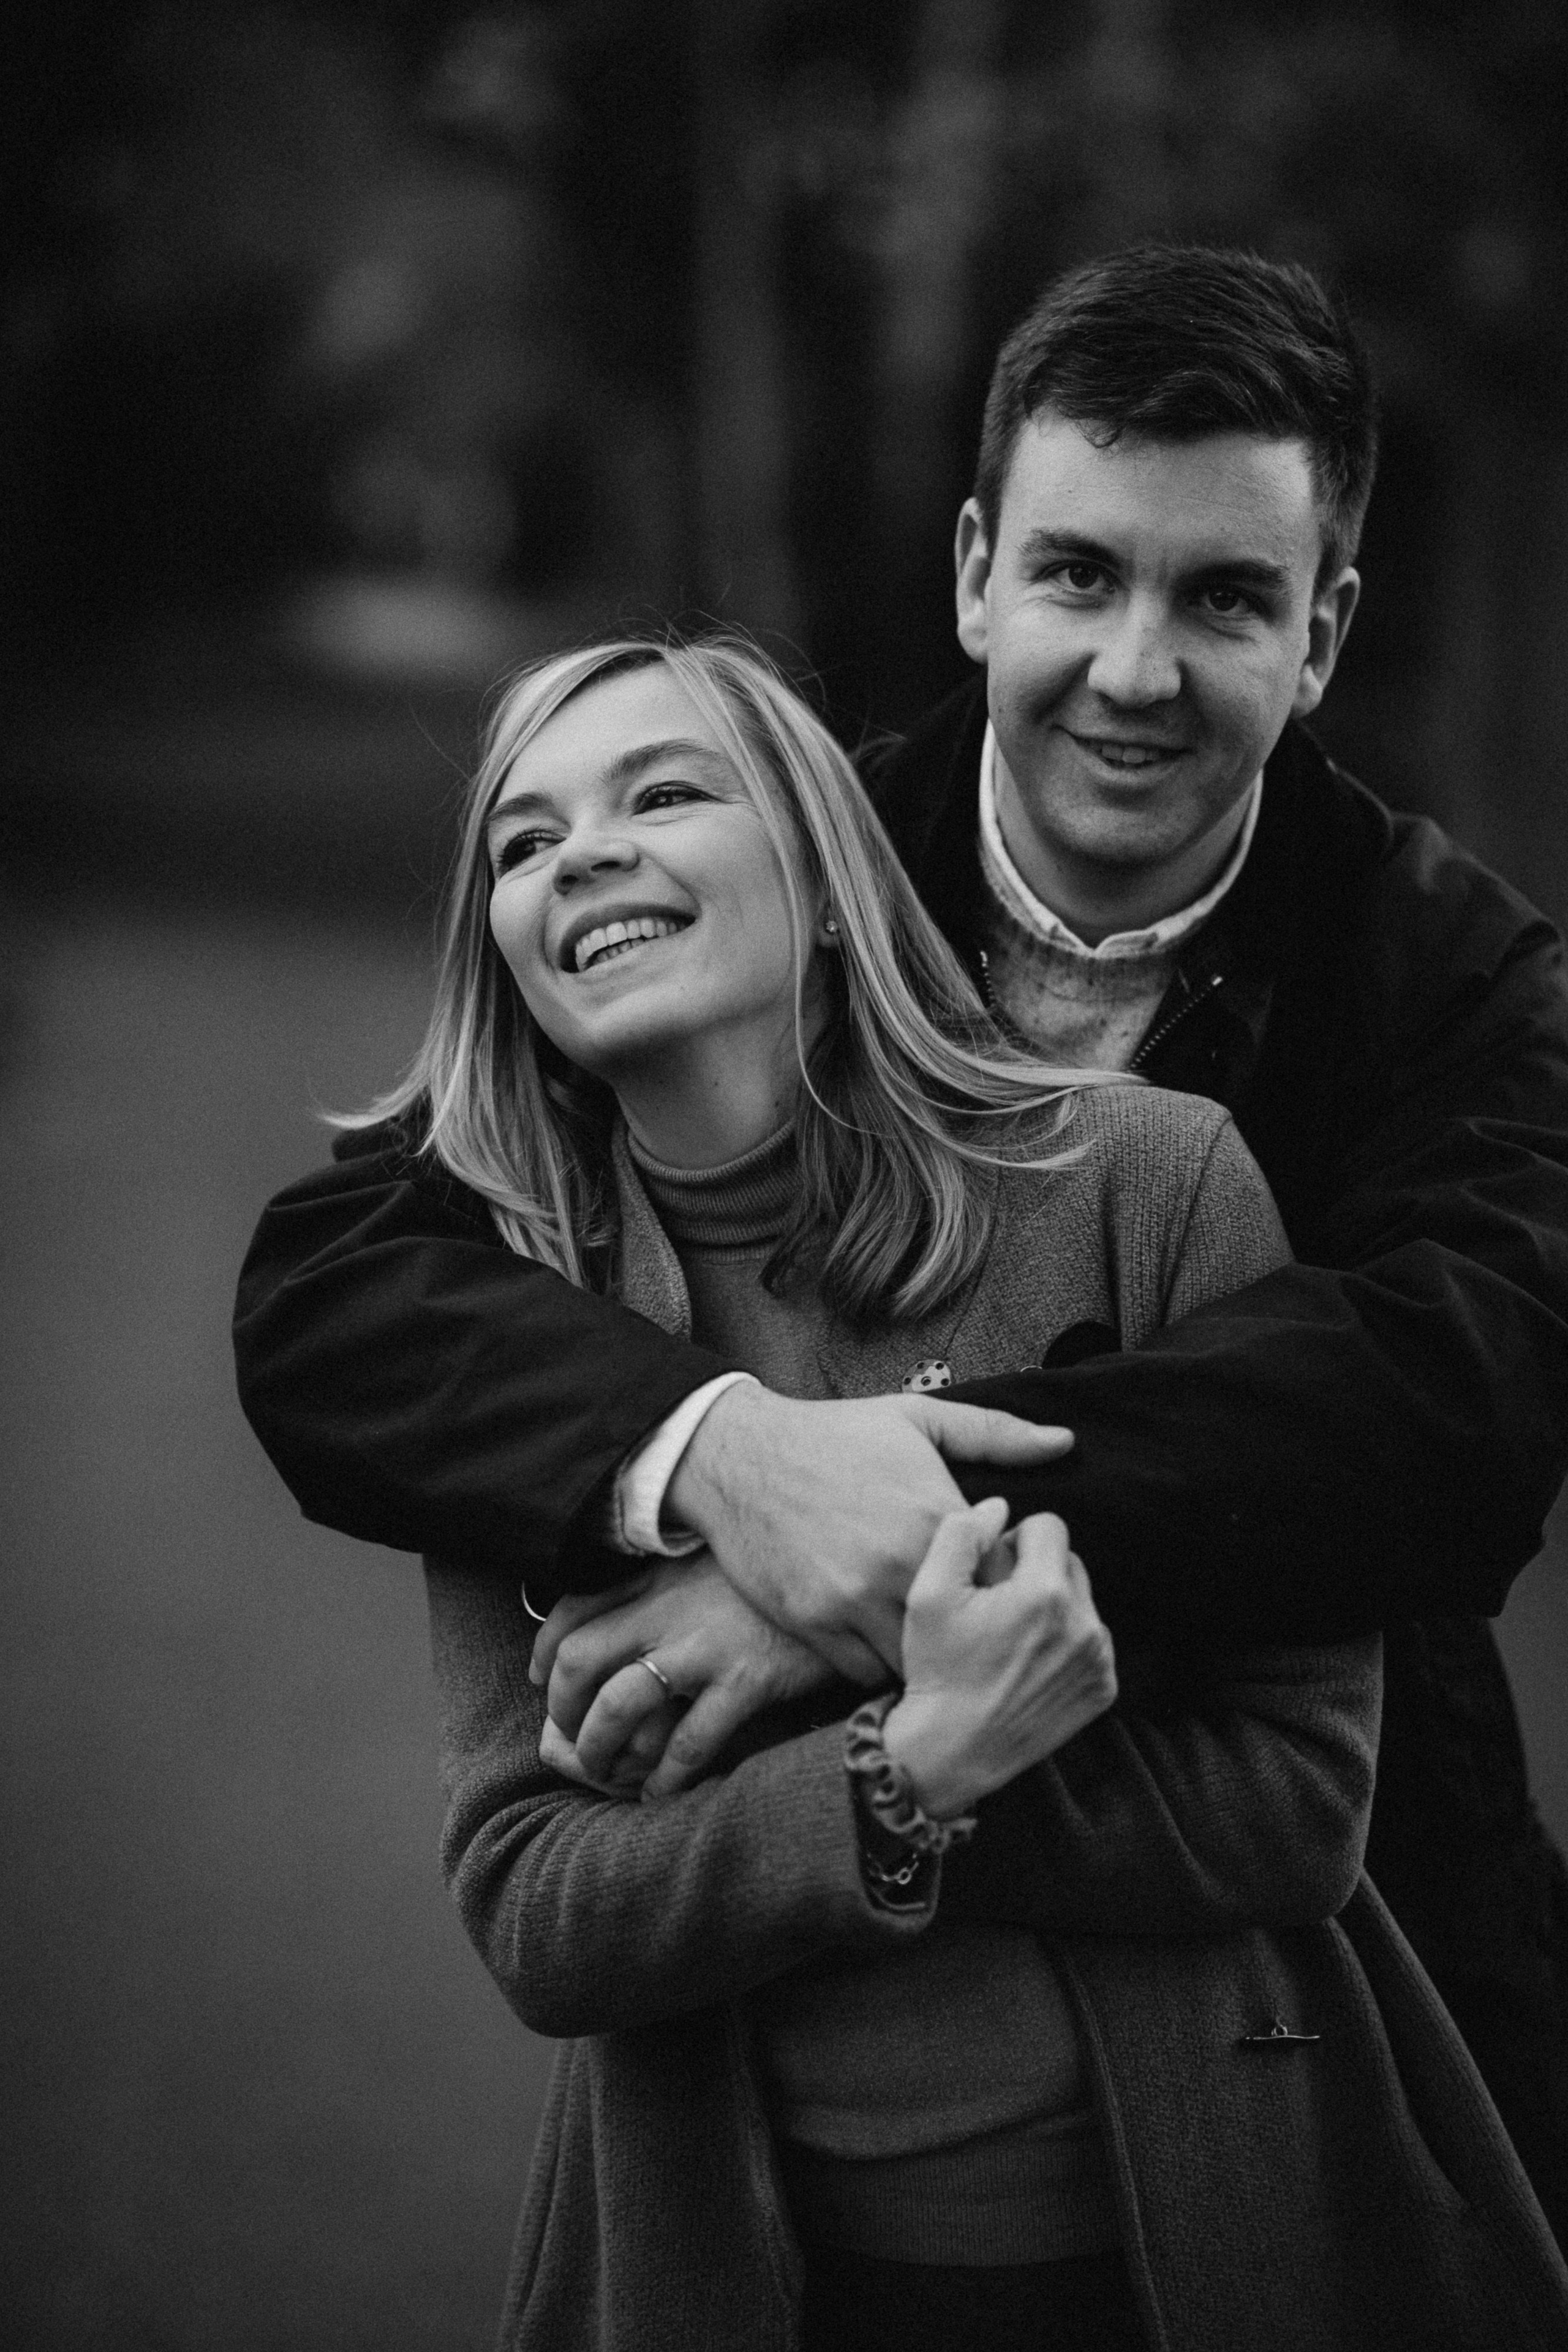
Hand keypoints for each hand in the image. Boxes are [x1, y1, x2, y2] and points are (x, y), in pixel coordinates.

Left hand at [533, 1552, 836, 1799]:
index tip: (542, 1678)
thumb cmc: (780, 1578)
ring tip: (608, 1772)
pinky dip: (665, 1777)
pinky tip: (661, 1793)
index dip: (545, 1650)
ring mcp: (707, 1644)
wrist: (850, 1574)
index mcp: (660, 1574)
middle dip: (561, 1709)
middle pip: (579, 1658)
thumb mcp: (716, 1563)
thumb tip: (635, 1621)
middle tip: (569, 1740)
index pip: (573, 1609)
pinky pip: (688, 1741)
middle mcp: (671, 1606)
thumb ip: (672, 1582)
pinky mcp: (748, 1678)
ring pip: (620, 1704)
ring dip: (601, 1747)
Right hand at [666, 1386, 1074, 1678]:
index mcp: (933, 1514)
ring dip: (929, 1657)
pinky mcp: (813, 1622)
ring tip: (931, 1641)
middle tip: (968, 1622)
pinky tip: (882, 1641)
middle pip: (967, 1627)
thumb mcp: (918, 1418)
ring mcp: (853, 1598)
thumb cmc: (834, 1434)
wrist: (739, 1457)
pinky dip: (878, 1664)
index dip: (1005, 1585)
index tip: (995, 1581)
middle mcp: (899, 1563)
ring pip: (918, 1659)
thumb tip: (1065, 1442)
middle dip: (974, 1631)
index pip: (1002, 1576)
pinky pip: (864, 1672)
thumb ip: (996, 1434)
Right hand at [883, 1499, 1116, 1819]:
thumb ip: (961, 1533)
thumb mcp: (928, 1593)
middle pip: (1069, 1562)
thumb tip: (998, 1507)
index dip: (1014, 1540)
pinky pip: (1092, 1642)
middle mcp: (1084, 1625)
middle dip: (1036, 1572)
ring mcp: (1099, 1661)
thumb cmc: (936, 1667)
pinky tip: (1028, 1663)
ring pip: (1082, 1601)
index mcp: (1044, 1593)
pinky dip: (1066, 1644)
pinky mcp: (1104, 1688)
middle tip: (997, 1606)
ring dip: (1053, 1607)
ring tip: (1012, 1637)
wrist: (952, 1749)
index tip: (990, 1572)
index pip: (1049, 1526)